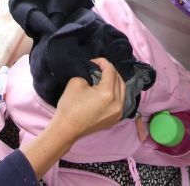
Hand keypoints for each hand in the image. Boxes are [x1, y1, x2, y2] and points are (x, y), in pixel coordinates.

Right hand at [19, 57, 126, 176]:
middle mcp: (117, 103)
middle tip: (99, 67)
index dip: (103, 62)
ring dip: (115, 81)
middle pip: (119, 80)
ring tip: (104, 76)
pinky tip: (107, 89)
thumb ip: (89, 74)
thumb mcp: (77, 82)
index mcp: (108, 93)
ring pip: (122, 90)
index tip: (94, 61)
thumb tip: (95, 73)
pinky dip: (116, 92)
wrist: (66, 129)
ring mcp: (118, 113)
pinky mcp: (115, 119)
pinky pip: (120, 101)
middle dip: (110, 71)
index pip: (110, 71)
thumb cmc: (70, 106)